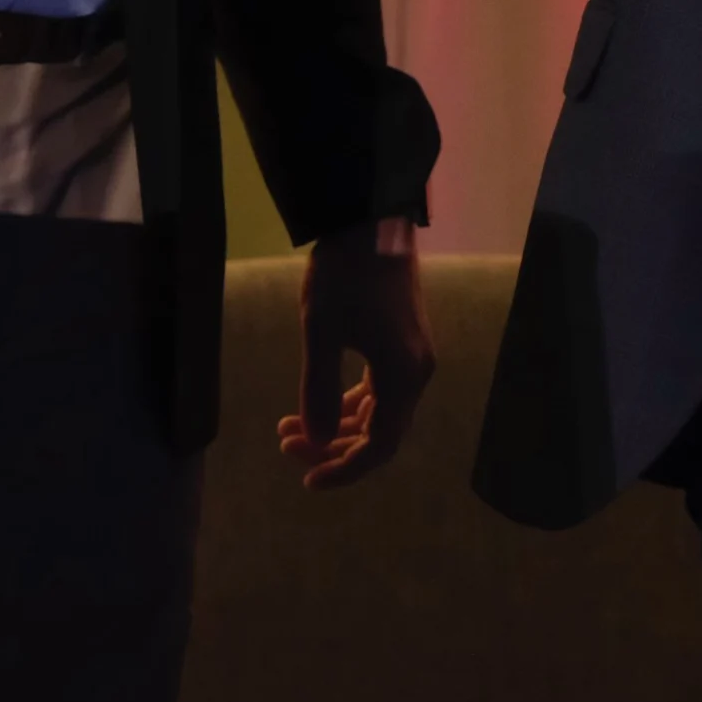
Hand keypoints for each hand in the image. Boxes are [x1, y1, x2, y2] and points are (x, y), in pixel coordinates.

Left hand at [278, 221, 433, 490]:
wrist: (372, 221)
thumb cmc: (345, 277)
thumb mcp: (321, 334)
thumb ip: (316, 392)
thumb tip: (312, 441)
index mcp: (403, 375)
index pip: (379, 446)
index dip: (344, 471)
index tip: (306, 480)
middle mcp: (416, 371)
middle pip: (379, 433)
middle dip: (331, 447)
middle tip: (285, 444)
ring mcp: (412, 355)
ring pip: (378, 411)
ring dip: (335, 424)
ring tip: (288, 424)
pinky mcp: (403, 340)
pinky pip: (380, 388)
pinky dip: (349, 402)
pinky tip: (318, 398)